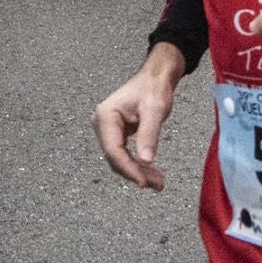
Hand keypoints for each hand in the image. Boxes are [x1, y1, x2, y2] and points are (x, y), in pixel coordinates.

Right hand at [93, 53, 182, 189]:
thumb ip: (149, 135)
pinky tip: (152, 172)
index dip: (128, 168)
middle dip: (136, 172)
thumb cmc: (153, 88)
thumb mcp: (154, 111)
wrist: (156, 78)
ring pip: (119, 159)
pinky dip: (138, 164)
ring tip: (159, 181)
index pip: (113, 150)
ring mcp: (108, 129)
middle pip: (115, 158)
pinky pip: (124, 154)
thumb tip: (146, 161)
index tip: (144, 182)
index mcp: (106, 116)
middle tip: (158, 184)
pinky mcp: (116, 134)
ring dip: (138, 171)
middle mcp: (102, 123)